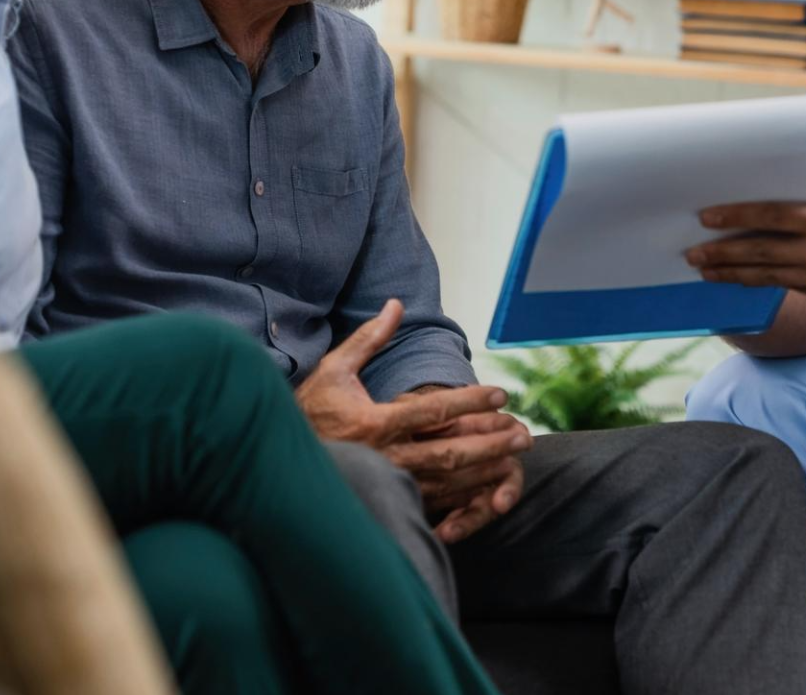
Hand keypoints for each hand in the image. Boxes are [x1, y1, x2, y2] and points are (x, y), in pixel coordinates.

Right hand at [296, 301, 531, 535]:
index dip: (471, 401)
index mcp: (374, 422)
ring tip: (514, 458)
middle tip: (523, 435)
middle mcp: (385, 456)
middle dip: (491, 443)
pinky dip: (465, 494)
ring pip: (448, 480)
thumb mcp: (336, 369)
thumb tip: (396, 304)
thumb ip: (370, 338)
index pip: (434, 410)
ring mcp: (388, 482)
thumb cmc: (310, 410)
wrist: (281, 460)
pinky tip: (488, 487)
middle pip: (451, 452)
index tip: (501, 393)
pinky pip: (435, 500)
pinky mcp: (389, 499)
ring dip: (485, 470)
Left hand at [685, 194, 805, 303]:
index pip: (772, 216)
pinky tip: (738, 279)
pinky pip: (785, 287)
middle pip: (762, 252)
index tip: (706, 217)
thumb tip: (761, 207)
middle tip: (691, 253)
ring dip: (733, 273)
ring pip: (768, 276)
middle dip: (723, 253)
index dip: (736, 217)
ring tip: (705, 269)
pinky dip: (759, 282)